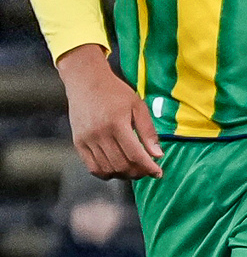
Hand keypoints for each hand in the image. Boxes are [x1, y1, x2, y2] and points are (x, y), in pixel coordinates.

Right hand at [59, 46, 161, 179]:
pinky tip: (116, 169)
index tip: (158, 173)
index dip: (149, 168)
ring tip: (134, 170)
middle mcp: (99, 134)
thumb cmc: (115, 92)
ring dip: (123, 175)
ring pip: (107, 169)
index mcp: (116, 124)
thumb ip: (148, 131)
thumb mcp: (138, 106)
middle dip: (138, 173)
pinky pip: (92, 166)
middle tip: (147, 171)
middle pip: (121, 165)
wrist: (85, 81)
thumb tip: (158, 155)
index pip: (135, 155)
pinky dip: (106, 173)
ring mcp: (86, 140)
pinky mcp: (78, 143)